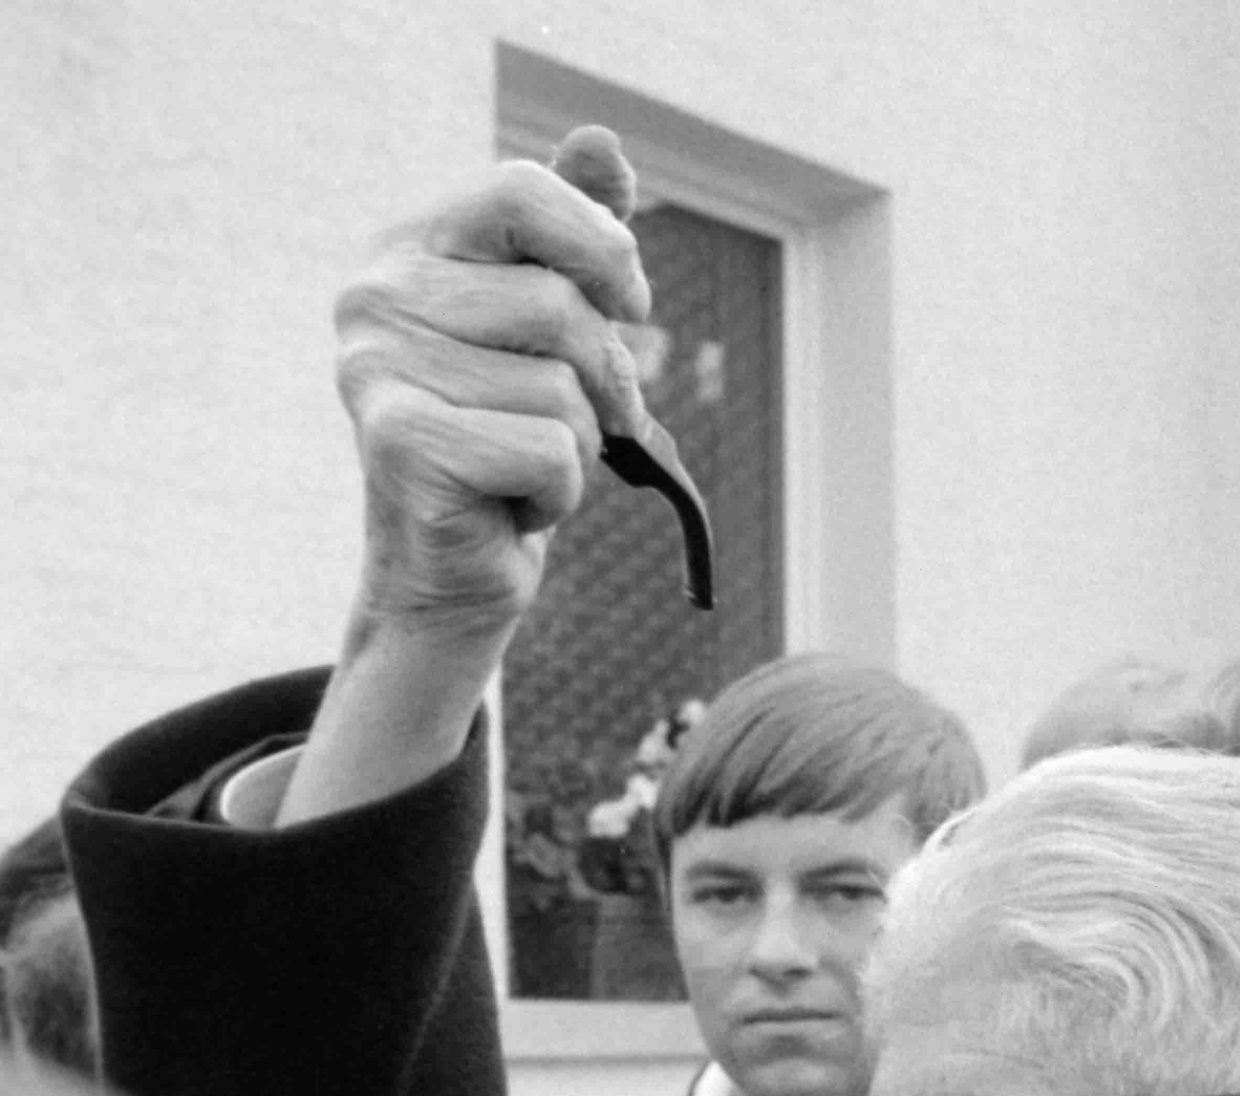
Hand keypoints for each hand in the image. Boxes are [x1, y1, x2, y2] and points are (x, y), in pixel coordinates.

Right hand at [334, 127, 650, 638]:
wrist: (452, 573)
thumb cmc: (508, 444)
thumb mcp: (548, 329)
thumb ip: (572, 234)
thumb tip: (607, 143)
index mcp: (405, 248)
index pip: (523, 190)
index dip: (603, 247)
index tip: (630, 306)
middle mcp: (375, 297)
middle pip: (557, 302)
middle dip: (602, 375)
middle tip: (581, 422)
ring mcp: (380, 371)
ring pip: (559, 385)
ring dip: (577, 444)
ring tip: (528, 467)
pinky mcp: (405, 447)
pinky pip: (549, 450)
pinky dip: (558, 493)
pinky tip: (511, 503)